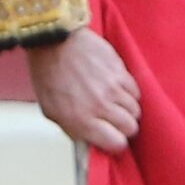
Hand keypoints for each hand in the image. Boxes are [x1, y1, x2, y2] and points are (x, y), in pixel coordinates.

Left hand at [27, 28, 139, 154]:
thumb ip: (72, 128)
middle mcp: (100, 106)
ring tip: (115, 105)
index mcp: (81, 119)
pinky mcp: (120, 71)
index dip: (115, 143)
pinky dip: (129, 93)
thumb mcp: (51, 110)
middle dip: (124, 128)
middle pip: (130, 127)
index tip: (112, 138)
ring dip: (127, 110)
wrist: (54, 41)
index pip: (116, 143)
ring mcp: (112, 88)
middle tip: (115, 122)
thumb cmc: (48, 74)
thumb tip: (90, 142)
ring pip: (135, 110)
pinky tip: (118, 90)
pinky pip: (135, 91)